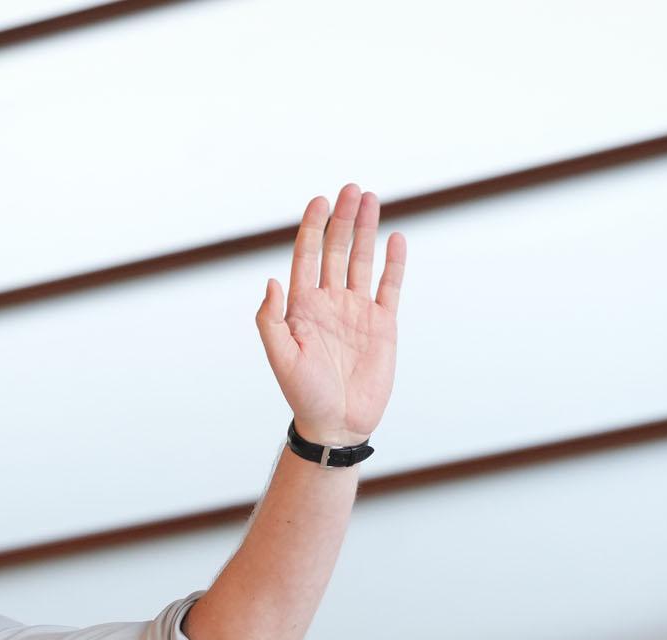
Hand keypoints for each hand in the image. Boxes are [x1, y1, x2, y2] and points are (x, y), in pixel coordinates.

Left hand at [254, 182, 406, 446]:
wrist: (337, 423)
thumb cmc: (303, 394)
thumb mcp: (280, 357)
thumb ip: (271, 320)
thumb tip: (272, 280)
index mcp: (302, 306)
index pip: (307, 256)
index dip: (312, 228)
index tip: (320, 201)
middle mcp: (329, 302)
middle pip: (337, 250)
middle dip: (343, 219)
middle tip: (351, 189)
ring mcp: (357, 311)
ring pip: (363, 261)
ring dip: (366, 230)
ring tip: (370, 199)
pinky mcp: (383, 324)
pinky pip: (390, 287)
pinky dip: (394, 263)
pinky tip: (396, 239)